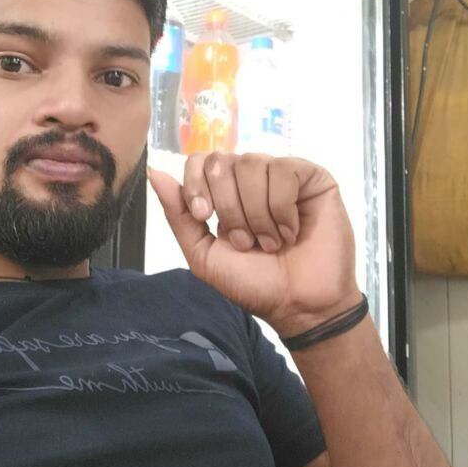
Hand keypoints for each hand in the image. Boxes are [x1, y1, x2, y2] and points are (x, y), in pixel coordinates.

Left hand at [147, 152, 360, 335]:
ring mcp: (282, 176)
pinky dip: (282, 207)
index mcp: (225, 194)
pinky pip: (284, 170)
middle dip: (228, 207)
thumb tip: (154, 172)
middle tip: (245, 241)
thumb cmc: (255, 284)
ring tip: (270, 242)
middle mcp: (252, 180)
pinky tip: (291, 231)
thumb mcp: (205, 255)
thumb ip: (179, 216)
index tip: (206, 217)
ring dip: (256, 213)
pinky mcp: (312, 178)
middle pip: (221, 162)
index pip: (199, 161)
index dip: (196, 185)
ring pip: (252, 163)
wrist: (299, 305)